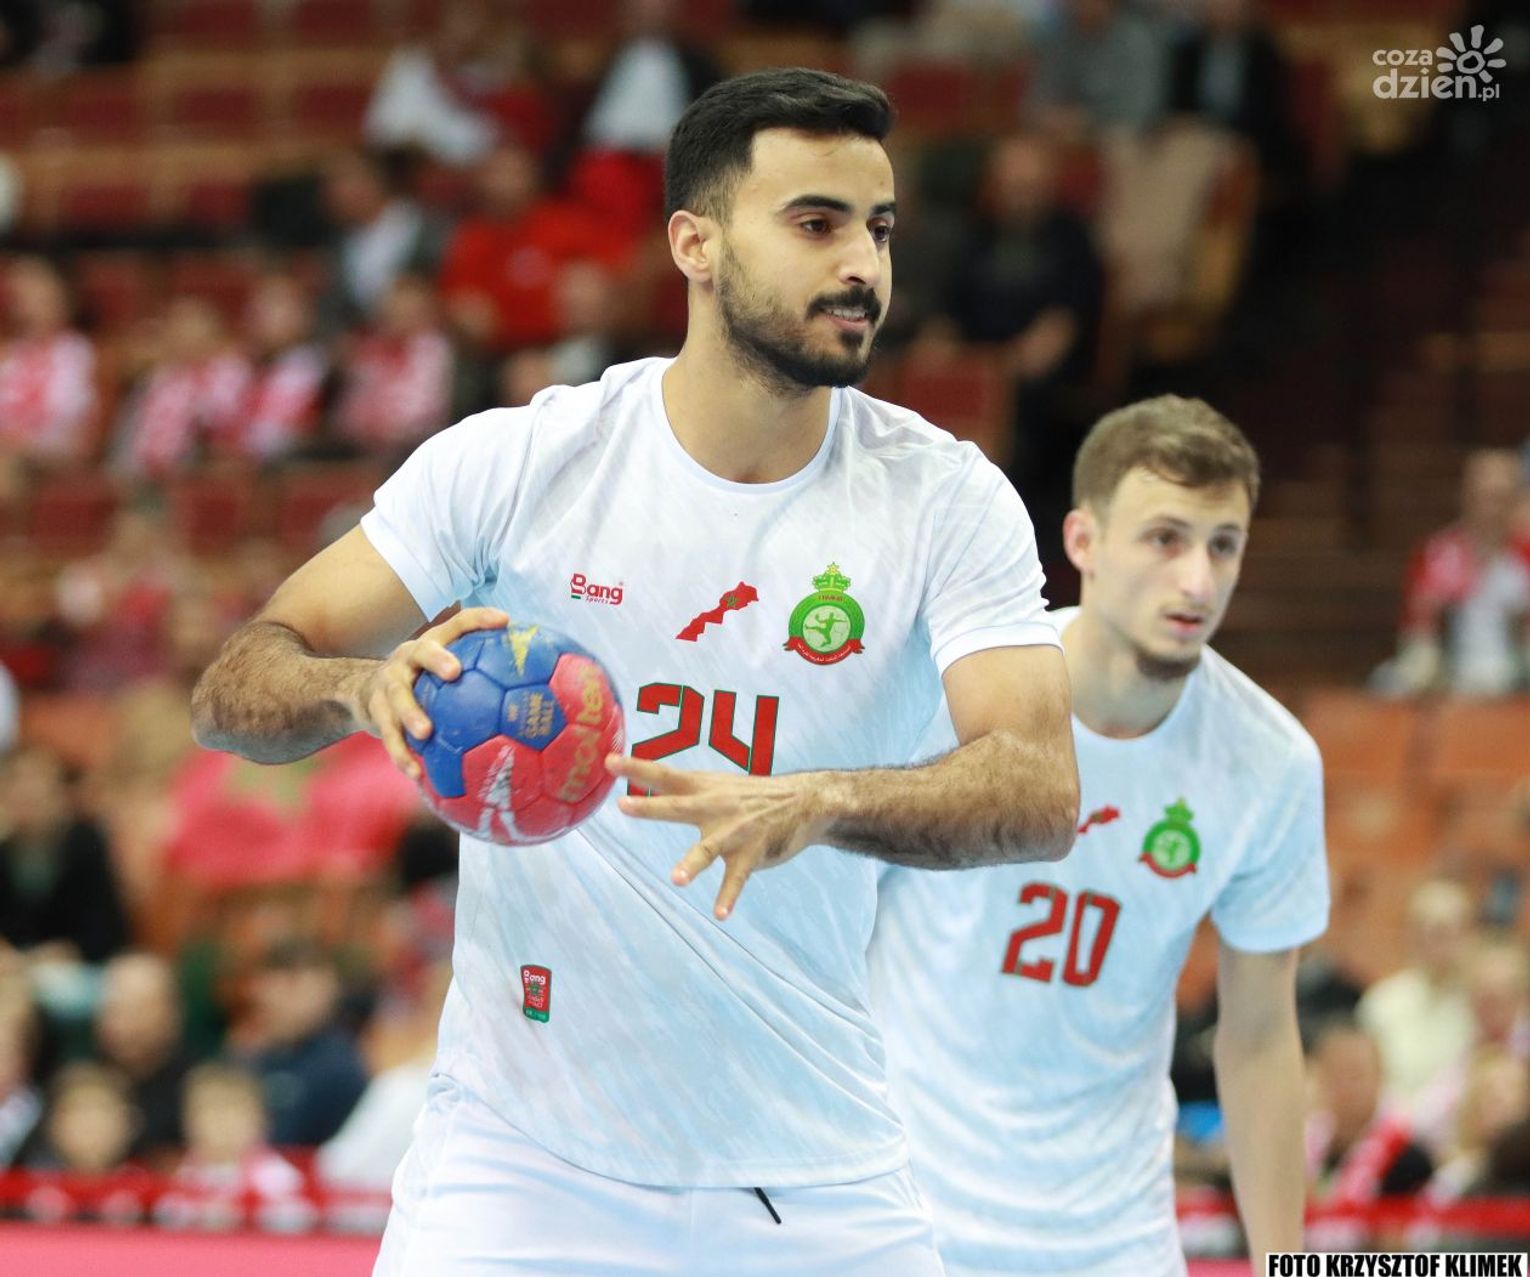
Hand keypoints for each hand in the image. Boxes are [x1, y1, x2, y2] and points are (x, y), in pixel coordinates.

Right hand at [355, 606, 508, 778]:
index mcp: (432, 643)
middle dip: (436, 659)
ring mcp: (388, 684)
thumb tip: (537, 682)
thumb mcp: (443, 668)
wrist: (362, 691)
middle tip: (454, 672)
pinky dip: (401, 755)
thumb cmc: (421, 680)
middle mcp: (408, 658)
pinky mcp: (375, 712)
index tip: (504, 621)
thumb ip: (482, 671)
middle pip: (420, 651)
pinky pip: (388, 735)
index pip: (458, 623)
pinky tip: (416, 774)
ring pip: (397, 697)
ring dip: (410, 714)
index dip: (480, 619)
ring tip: (425, 732)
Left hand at [605, 756, 830, 920]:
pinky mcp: (751, 854)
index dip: (636, 768)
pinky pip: (736, 879)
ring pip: (707, 849)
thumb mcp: (720, 786)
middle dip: (650, 807)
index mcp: (704, 788)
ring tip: (676, 880)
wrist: (805, 801)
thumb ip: (689, 792)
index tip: (608, 761)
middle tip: (624, 806)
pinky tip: (719, 913)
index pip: (664, 775)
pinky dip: (728, 897)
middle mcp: (715, 807)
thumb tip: (657, 787)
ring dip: (691, 864)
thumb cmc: (755, 796)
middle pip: (677, 807)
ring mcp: (733, 832)